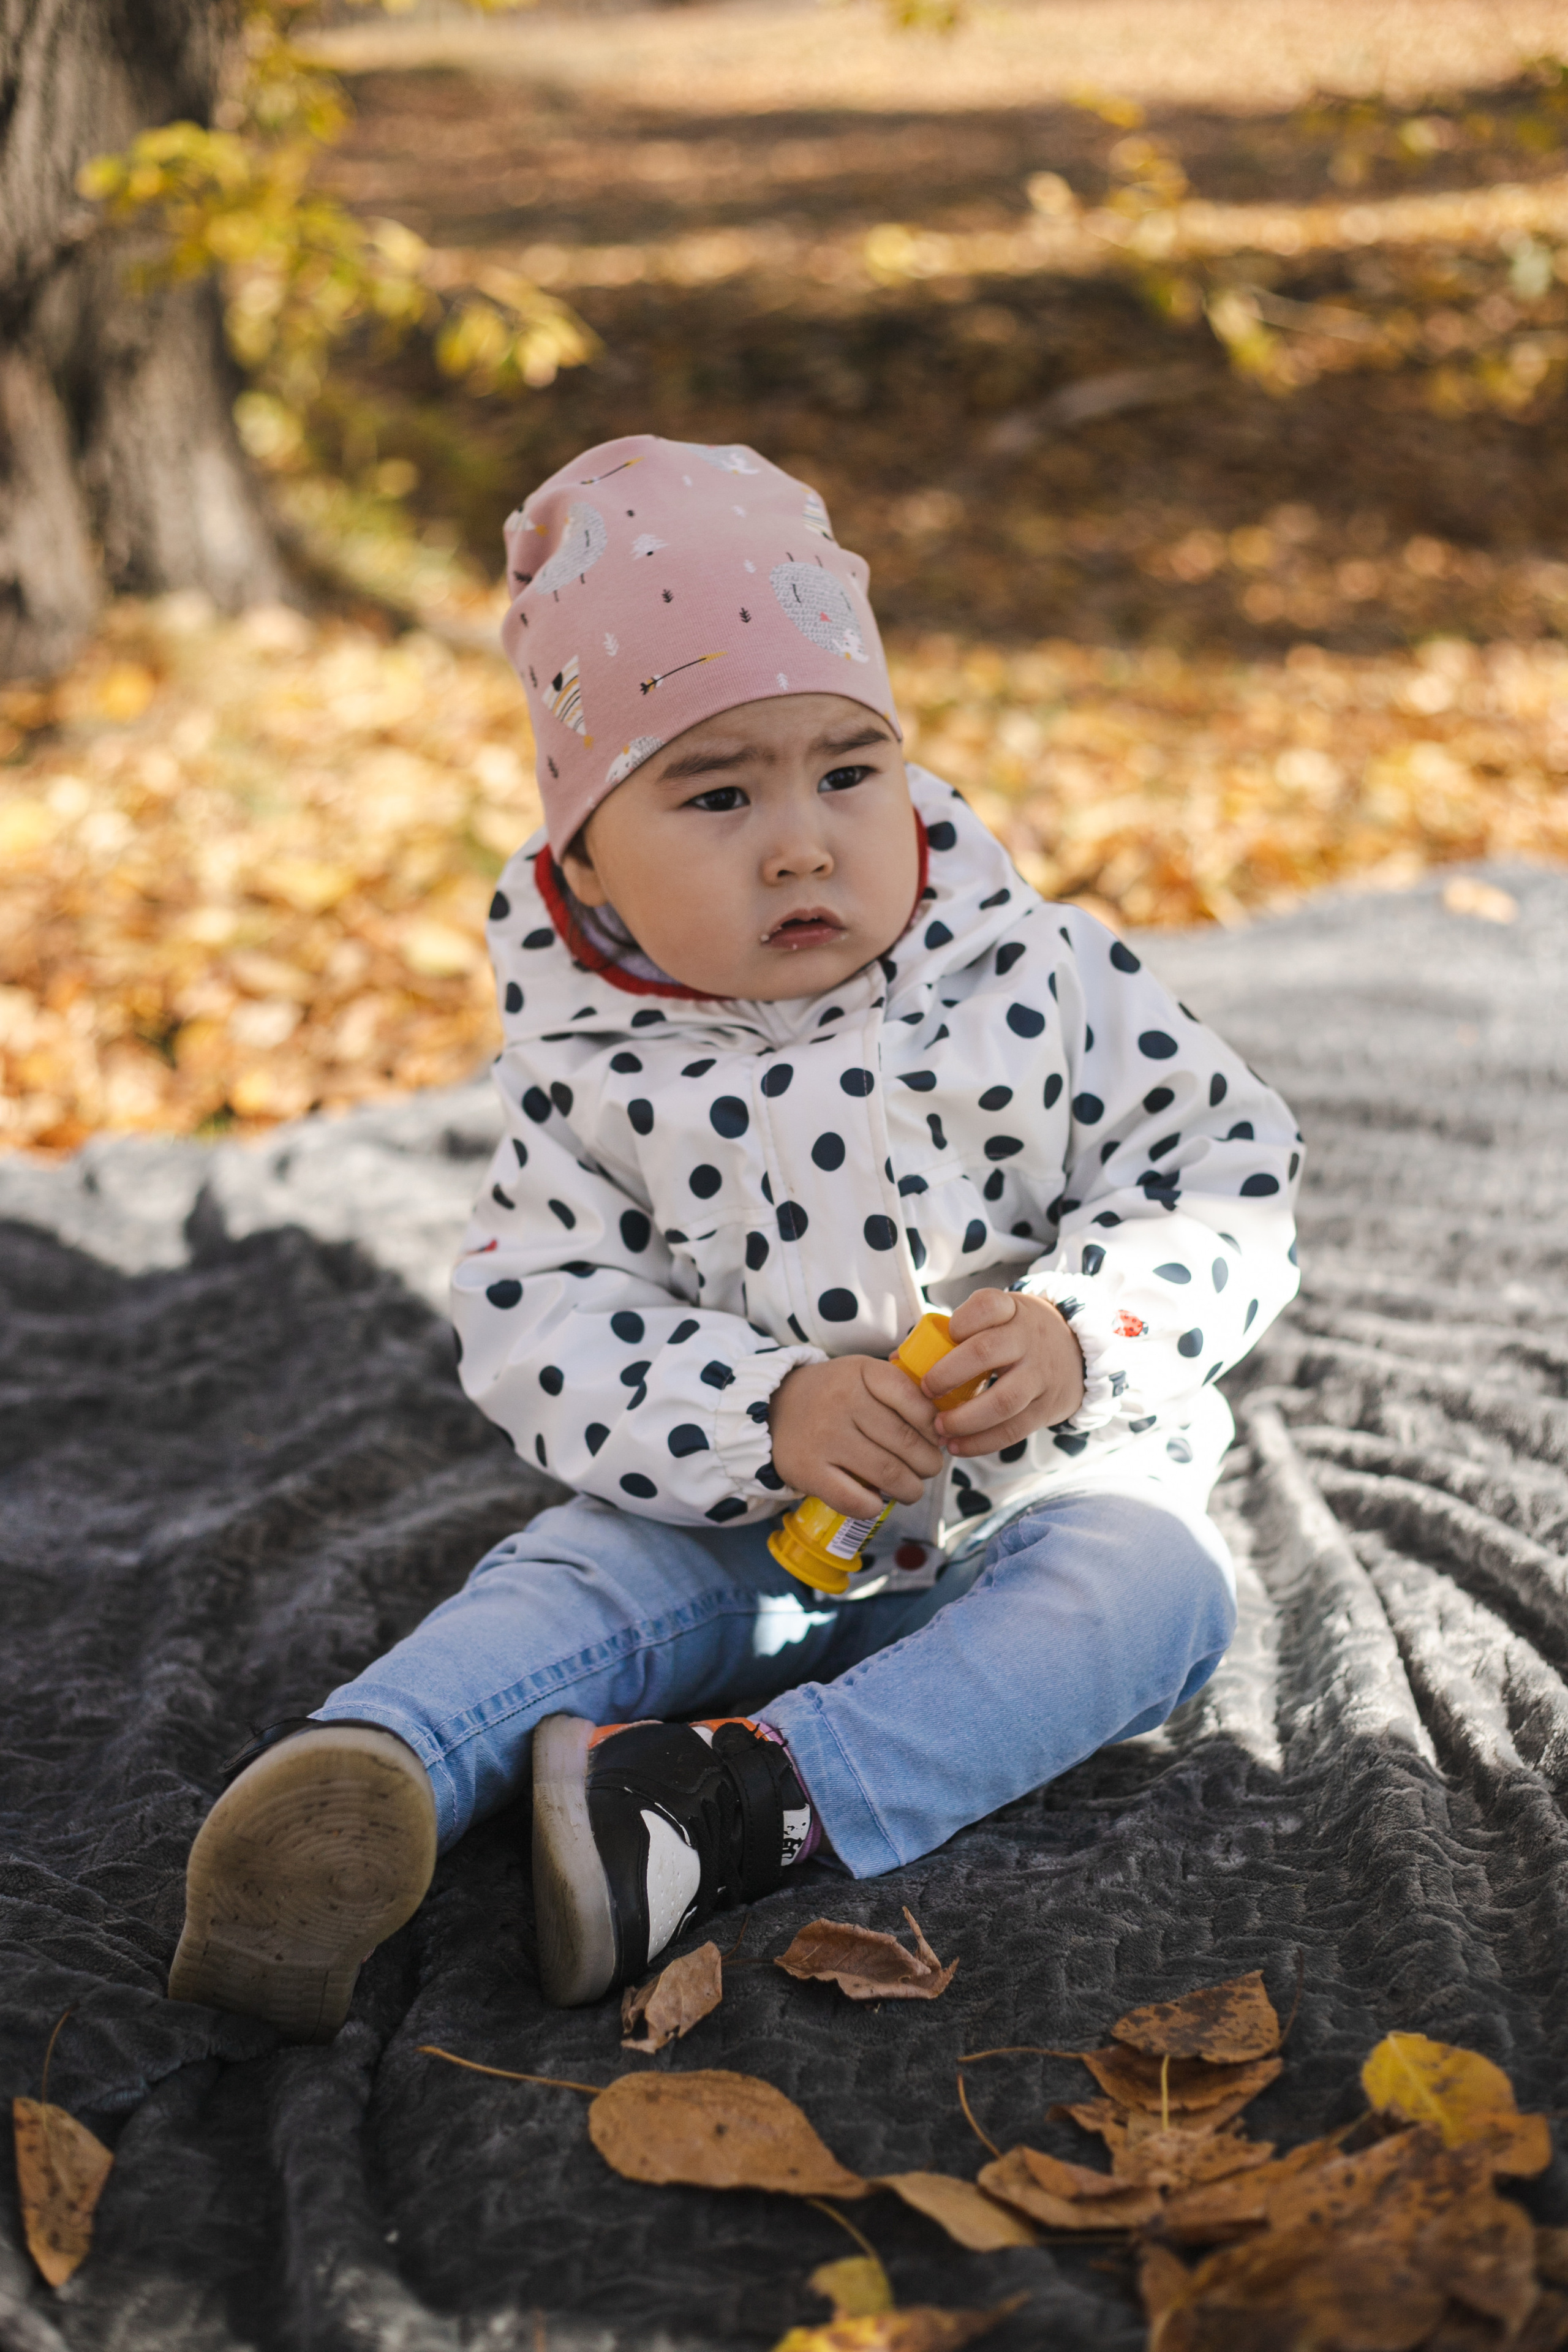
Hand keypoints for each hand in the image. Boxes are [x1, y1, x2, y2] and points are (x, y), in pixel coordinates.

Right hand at [769, 1355, 943, 1517]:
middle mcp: (842, 1401)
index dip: (935, 1427)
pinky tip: (878, 1502)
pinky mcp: (807, 1470)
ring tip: (911, 1489)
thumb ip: (901, 1390)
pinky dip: (873, 1506)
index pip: (915, 1401)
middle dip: (928, 1463)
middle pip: (906, 1442)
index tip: (938, 1438)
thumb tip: (945, 1426)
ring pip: (887, 1472)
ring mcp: (823, 1437)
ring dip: (910, 1489)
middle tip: (929, 1469)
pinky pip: (853, 1499)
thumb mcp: (863, 1375)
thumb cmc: (832, 1394)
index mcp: (862, 1372)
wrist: (772, 1408)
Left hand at [926, 1289, 1084, 1457]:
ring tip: (938, 1429)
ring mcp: (1041, 1375)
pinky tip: (957, 1447)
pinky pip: (1014, 1430)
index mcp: (1011, 1311)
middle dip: (948, 1374)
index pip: (986, 1306)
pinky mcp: (1047, 1408)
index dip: (961, 1322)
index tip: (946, 1335)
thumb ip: (952, 1335)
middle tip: (925, 1391)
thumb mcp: (995, 1320)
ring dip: (964, 1419)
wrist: (1074, 1351)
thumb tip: (898, 1362)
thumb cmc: (1014, 1336)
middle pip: (986, 1353)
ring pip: (1002, 1400)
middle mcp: (1028, 1339)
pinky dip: (982, 1443)